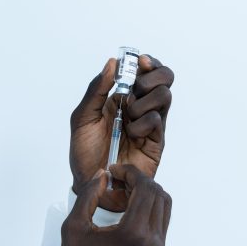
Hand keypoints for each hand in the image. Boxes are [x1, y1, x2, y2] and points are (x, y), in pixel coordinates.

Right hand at [52, 164, 171, 245]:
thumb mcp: (73, 227)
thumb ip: (88, 195)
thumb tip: (102, 175)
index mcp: (134, 233)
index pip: (146, 188)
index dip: (130, 172)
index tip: (114, 170)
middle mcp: (152, 241)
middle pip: (159, 194)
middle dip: (139, 180)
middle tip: (117, 178)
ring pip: (164, 208)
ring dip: (146, 194)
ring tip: (122, 192)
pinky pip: (160, 223)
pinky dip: (148, 209)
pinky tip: (127, 209)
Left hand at [70, 54, 173, 211]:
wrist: (92, 184)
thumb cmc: (85, 152)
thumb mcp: (82, 117)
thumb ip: (96, 90)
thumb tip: (112, 62)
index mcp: (122, 97)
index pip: (145, 71)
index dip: (148, 62)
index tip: (139, 61)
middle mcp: (139, 107)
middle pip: (164, 78)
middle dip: (153, 76)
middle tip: (135, 89)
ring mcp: (150, 124)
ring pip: (164, 96)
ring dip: (144, 101)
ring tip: (128, 116)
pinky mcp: (156, 141)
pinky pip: (157, 120)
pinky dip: (142, 123)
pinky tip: (131, 135)